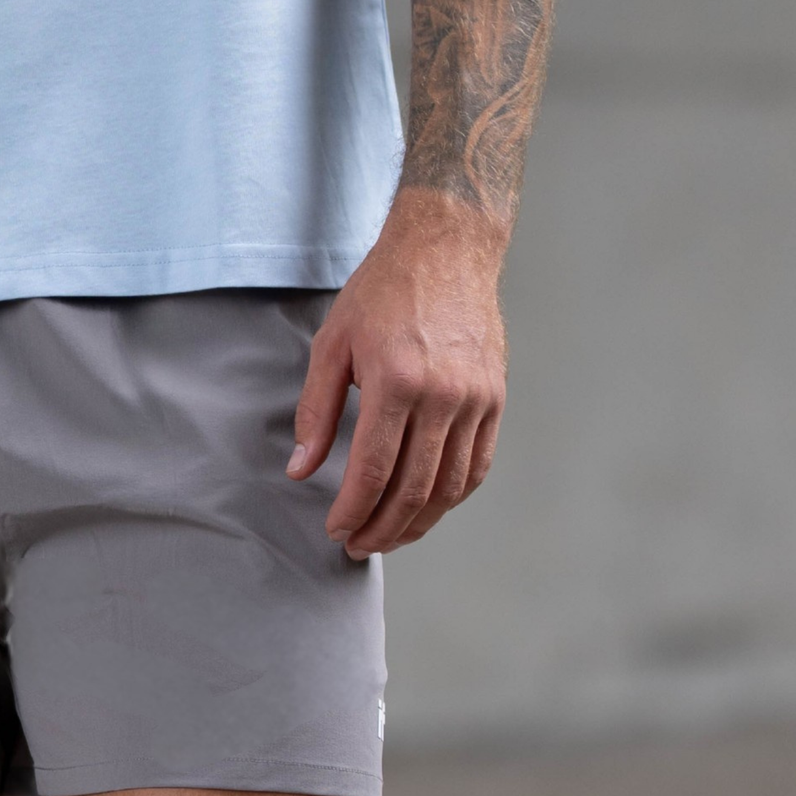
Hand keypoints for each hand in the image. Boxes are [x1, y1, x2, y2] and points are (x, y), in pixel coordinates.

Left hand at [286, 190, 508, 557]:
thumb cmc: (381, 291)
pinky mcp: (495, 399)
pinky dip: (451, 496)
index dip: (352, 509)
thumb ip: (316, 410)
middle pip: (413, 489)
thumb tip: (300, 469)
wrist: (445, 250)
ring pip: (449, 487)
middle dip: (381, 528)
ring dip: (418, 523)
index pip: (373, 469)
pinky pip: (476, 466)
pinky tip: (427, 507)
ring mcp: (475, 400)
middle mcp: (442, 396)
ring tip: (389, 536)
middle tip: (357, 545)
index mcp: (396, 380)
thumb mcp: (333, 342)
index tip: (335, 530)